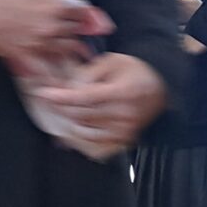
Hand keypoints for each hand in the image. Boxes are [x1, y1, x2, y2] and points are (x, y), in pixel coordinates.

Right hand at [0, 0, 111, 69]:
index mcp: (58, 5)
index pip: (84, 10)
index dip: (84, 9)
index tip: (81, 9)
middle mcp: (52, 28)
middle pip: (77, 30)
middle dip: (79, 26)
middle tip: (80, 25)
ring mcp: (39, 43)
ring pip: (67, 49)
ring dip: (72, 46)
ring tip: (78, 47)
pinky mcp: (25, 55)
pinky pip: (45, 70)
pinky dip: (55, 74)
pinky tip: (60, 77)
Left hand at [30, 53, 168, 158]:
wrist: (161, 86)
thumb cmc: (135, 71)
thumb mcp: (112, 61)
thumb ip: (88, 73)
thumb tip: (68, 89)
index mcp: (122, 92)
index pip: (86, 97)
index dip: (62, 97)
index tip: (44, 94)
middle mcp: (125, 114)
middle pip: (81, 115)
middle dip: (60, 108)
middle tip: (49, 100)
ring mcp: (125, 131)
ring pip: (84, 132)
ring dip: (68, 123)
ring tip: (60, 112)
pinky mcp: (124, 141)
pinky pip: (95, 146)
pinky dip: (79, 139)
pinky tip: (71, 129)